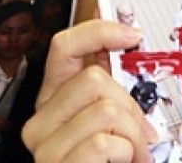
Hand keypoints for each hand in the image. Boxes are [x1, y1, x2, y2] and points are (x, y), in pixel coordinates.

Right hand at [21, 20, 153, 162]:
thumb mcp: (109, 125)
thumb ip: (111, 92)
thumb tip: (127, 48)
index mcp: (55, 100)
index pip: (64, 47)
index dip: (98, 31)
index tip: (131, 36)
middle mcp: (42, 120)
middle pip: (94, 79)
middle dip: (131, 107)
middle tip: (139, 137)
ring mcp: (45, 145)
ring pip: (105, 109)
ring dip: (134, 137)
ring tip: (131, 157)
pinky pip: (103, 142)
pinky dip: (126, 154)